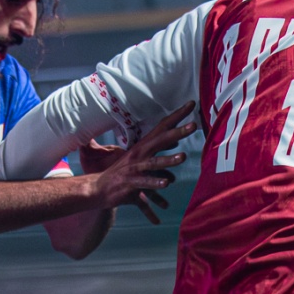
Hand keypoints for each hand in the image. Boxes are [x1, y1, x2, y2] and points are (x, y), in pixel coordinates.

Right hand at [92, 102, 195, 223]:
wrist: (99, 189)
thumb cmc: (124, 176)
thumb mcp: (142, 165)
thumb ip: (161, 162)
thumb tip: (180, 157)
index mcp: (144, 146)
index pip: (163, 127)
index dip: (177, 116)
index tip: (191, 104)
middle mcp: (140, 154)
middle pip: (161, 140)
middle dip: (177, 132)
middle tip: (194, 125)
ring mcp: (134, 168)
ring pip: (154, 162)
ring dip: (168, 160)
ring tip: (183, 157)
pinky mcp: (130, 183)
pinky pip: (144, 182)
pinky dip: (155, 182)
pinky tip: (166, 183)